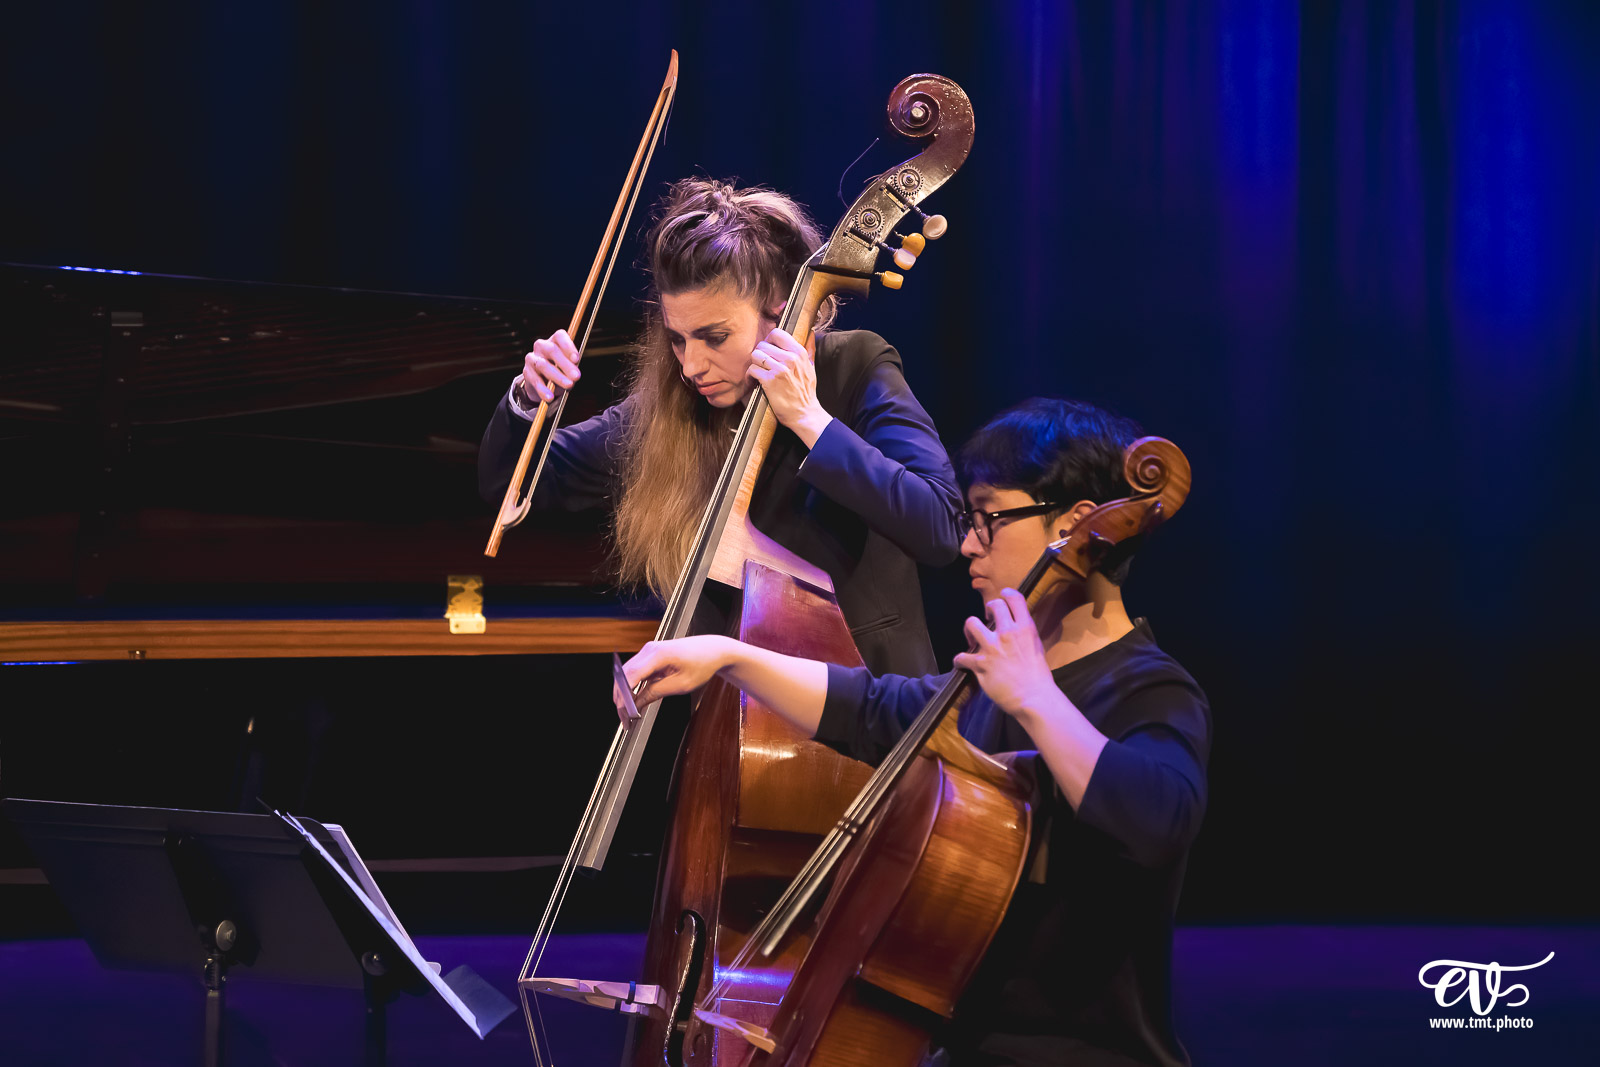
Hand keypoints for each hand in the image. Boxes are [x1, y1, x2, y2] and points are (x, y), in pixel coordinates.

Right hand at [520, 329, 581, 404]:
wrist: (542, 382)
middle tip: (576, 377)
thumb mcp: (568, 367)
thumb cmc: (559, 370)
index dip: (568, 346)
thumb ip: (571, 368)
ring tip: (569, 386)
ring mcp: (532, 358)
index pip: (560, 336)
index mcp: (554, 340)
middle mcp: (541, 346)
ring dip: (557, 377)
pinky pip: (535, 381)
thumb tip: (574, 376)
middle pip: (552, 350)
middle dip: (565, 364)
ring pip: (543, 365)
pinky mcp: (527, 372)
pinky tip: (550, 397)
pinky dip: (543, 390)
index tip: (577, 359)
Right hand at [616, 636, 731, 711]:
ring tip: (627, 713)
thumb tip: (637, 704)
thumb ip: (656, 693)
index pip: (631, 675)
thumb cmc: (701, 664)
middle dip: (621, 697)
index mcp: (658, 654)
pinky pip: (635, 672)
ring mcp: (648, 651)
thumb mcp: (681, 685)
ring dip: (624, 692)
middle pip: (625, 675)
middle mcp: (649, 649)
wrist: (712, 650)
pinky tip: (634, 701)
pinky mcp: (650, 655)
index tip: (622, 711)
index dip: (623, 695)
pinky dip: (632, 686)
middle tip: (624, 718)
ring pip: (627, 673)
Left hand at [747, 327, 831, 447]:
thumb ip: (810, 349)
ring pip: (755, 355)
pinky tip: (754, 381)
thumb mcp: (812, 367)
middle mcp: (790, 358)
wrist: (804, 413)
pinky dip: (750, 375)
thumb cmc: (806, 391)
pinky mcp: (770, 381)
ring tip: (757, 372)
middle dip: (760, 355)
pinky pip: (752, 369)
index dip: (769, 341)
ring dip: (754, 364)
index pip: (777, 333)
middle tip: (762, 365)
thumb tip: (811, 333)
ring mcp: (780, 369)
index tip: (768, 351)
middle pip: (763, 345)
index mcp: (799, 352)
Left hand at [952, 589, 1060, 719]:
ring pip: (971, 623)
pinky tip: (961, 663)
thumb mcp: (1036, 647)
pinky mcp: (981, 664)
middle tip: (987, 619)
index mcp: (1025, 628)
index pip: (1015, 598)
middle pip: (993, 605)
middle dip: (988, 610)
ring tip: (973, 638)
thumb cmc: (1038, 677)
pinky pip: (961, 656)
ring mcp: (993, 647)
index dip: (1007, 594)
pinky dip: (960, 660)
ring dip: (969, 630)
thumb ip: (1024, 635)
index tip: (1003, 598)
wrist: (1034, 698)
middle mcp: (1008, 633)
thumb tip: (1016, 630)